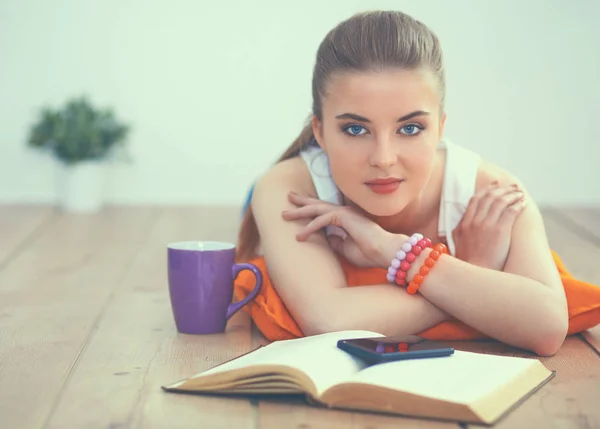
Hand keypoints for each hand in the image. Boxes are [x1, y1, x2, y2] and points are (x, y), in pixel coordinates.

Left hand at [282, 192, 404, 267]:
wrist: (386, 253)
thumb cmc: (370, 253)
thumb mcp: (346, 249)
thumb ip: (336, 242)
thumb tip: (325, 239)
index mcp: (346, 219)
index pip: (324, 211)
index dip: (310, 208)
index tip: (297, 208)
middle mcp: (345, 212)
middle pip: (319, 204)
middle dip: (302, 201)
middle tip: (289, 197)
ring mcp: (345, 213)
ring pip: (317, 209)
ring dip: (300, 212)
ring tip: (285, 215)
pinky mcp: (345, 217)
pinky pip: (322, 220)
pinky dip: (310, 227)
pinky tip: (300, 236)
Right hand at [452, 181, 525, 269]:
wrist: (476, 275)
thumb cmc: (468, 264)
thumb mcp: (456, 245)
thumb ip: (458, 231)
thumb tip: (460, 224)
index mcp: (464, 224)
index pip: (475, 200)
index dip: (486, 190)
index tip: (494, 185)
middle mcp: (474, 222)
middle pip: (488, 197)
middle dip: (501, 189)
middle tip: (511, 186)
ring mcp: (486, 225)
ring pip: (500, 202)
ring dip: (511, 195)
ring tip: (519, 194)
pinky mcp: (499, 231)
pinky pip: (510, 212)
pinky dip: (517, 205)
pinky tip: (522, 204)